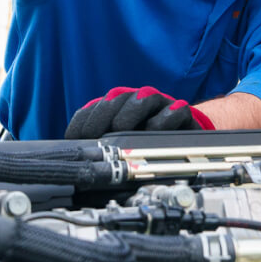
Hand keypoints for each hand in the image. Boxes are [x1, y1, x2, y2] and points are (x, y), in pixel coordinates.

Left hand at [64, 87, 215, 138]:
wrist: (185, 135)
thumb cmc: (147, 140)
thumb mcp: (120, 144)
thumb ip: (100, 147)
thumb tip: (79, 163)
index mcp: (115, 106)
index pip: (92, 109)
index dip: (82, 124)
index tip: (75, 140)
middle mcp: (135, 99)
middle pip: (114, 98)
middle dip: (101, 117)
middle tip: (95, 136)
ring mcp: (158, 103)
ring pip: (142, 98)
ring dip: (128, 114)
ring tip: (120, 130)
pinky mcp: (180, 111)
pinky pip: (172, 111)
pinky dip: (162, 122)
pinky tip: (154, 134)